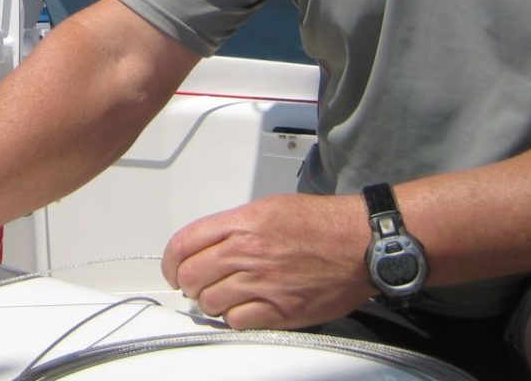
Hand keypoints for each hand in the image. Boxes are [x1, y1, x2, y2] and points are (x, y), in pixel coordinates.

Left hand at [162, 193, 374, 328]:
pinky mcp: (280, 310)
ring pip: (210, 302)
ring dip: (211, 302)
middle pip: (190, 276)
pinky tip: (244, 309)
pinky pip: (238, 321)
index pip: (184, 243)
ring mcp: (262, 283)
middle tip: (197, 284)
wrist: (360, 243)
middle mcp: (246, 253)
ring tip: (223, 296)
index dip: (170, 260)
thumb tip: (207, 245)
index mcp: (241, 223)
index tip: (172, 268)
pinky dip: (234, 318)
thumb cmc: (320, 223)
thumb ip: (233, 226)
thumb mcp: (268, 208)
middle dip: (188, 283)